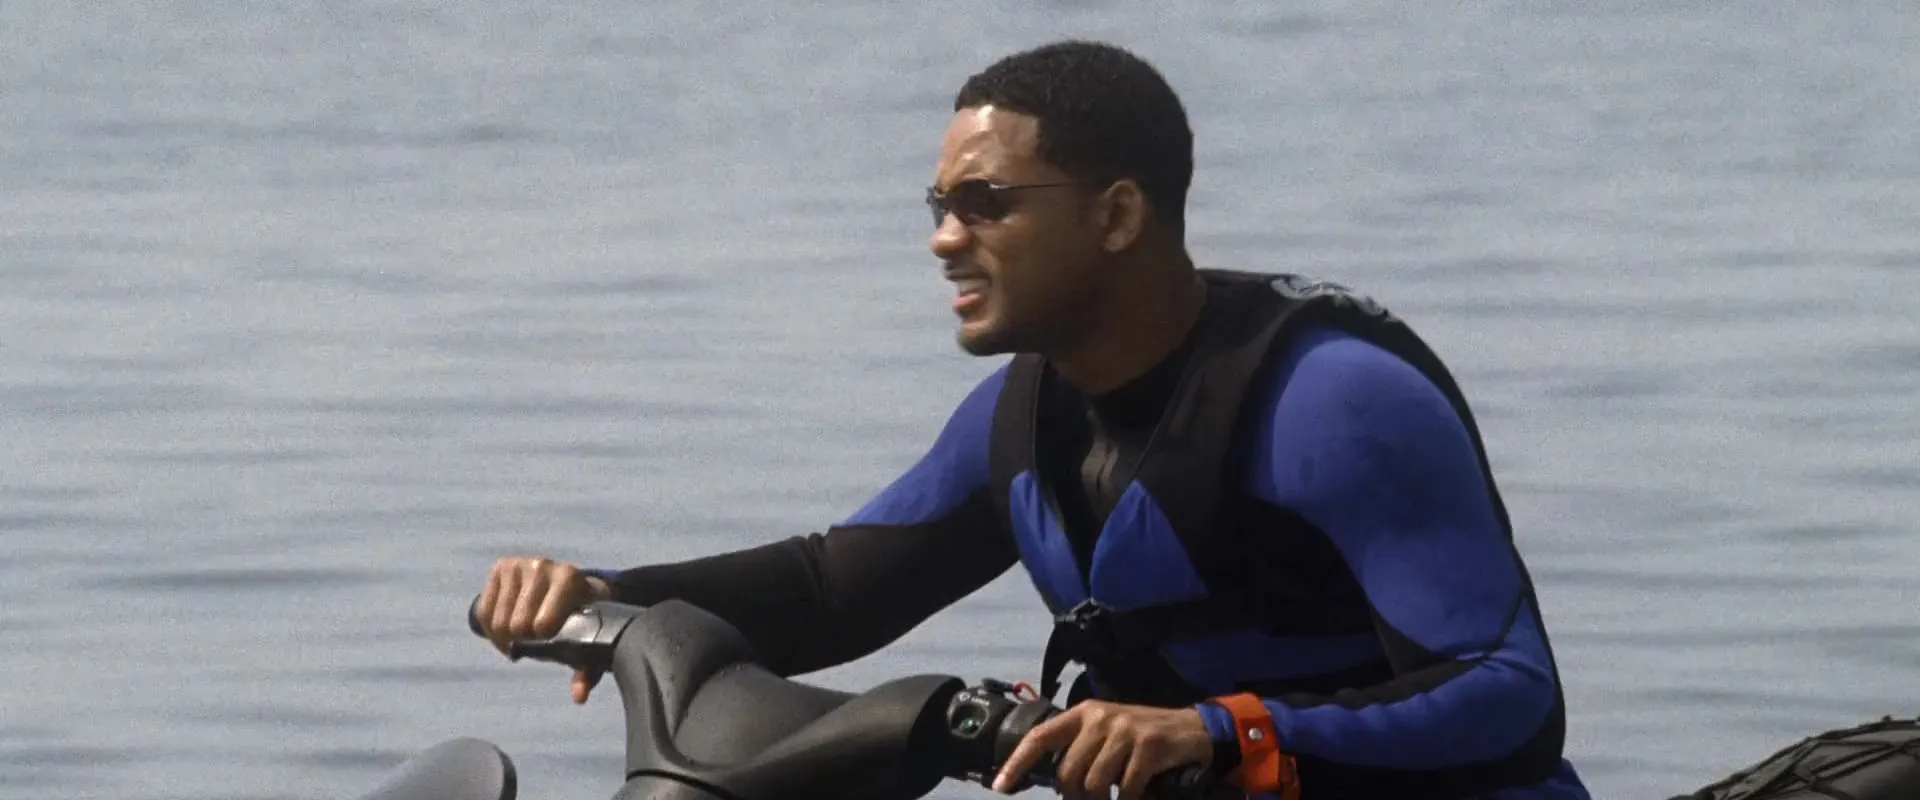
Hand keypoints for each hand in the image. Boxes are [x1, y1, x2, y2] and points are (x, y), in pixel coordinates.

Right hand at [474, 555, 613, 703]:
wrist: (574, 584)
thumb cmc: (583, 616)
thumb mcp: (590, 638)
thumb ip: (586, 669)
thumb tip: (578, 697)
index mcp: (568, 578)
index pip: (541, 625)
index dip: (542, 641)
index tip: (551, 640)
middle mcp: (542, 566)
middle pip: (515, 625)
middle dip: (523, 640)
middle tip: (535, 641)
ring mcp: (518, 564)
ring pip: (497, 621)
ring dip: (505, 637)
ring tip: (522, 637)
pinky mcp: (500, 567)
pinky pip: (483, 612)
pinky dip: (491, 629)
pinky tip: (507, 629)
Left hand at [992, 700, 1213, 799]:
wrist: (1193, 730)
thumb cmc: (1143, 736)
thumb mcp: (1108, 733)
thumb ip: (1081, 749)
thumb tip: (1054, 783)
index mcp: (1084, 713)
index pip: (1041, 736)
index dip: (1016, 762)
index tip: (1000, 787)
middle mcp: (1100, 717)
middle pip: (1068, 773)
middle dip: (1074, 797)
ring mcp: (1125, 730)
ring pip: (1094, 784)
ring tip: (1114, 797)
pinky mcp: (1148, 746)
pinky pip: (1125, 789)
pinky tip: (1135, 797)